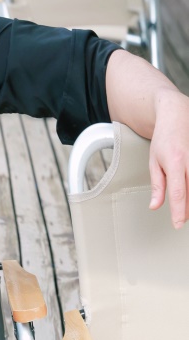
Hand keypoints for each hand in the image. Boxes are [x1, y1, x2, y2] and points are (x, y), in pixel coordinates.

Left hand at [148, 90, 188, 227]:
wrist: (177, 115)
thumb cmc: (164, 139)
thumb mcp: (154, 161)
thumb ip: (157, 185)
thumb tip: (155, 206)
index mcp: (174, 162)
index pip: (177, 193)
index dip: (178, 211)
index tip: (177, 224)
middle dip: (188, 209)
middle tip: (182, 217)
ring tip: (186, 208)